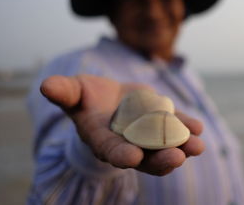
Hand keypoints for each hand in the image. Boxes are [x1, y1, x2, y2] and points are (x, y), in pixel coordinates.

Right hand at [40, 74, 204, 175]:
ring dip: (181, 148)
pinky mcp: (161, 124)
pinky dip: (187, 129)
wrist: (109, 98)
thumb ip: (64, 91)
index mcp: (102, 139)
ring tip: (198, 147)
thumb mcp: (75, 91)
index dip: (120, 154)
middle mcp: (126, 143)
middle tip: (176, 158)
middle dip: (160, 158)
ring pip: (164, 147)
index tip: (133, 158)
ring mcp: (146, 136)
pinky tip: (198, 128)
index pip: (110, 150)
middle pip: (144, 156)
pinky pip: (175, 129)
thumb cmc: (87, 97)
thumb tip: (45, 85)